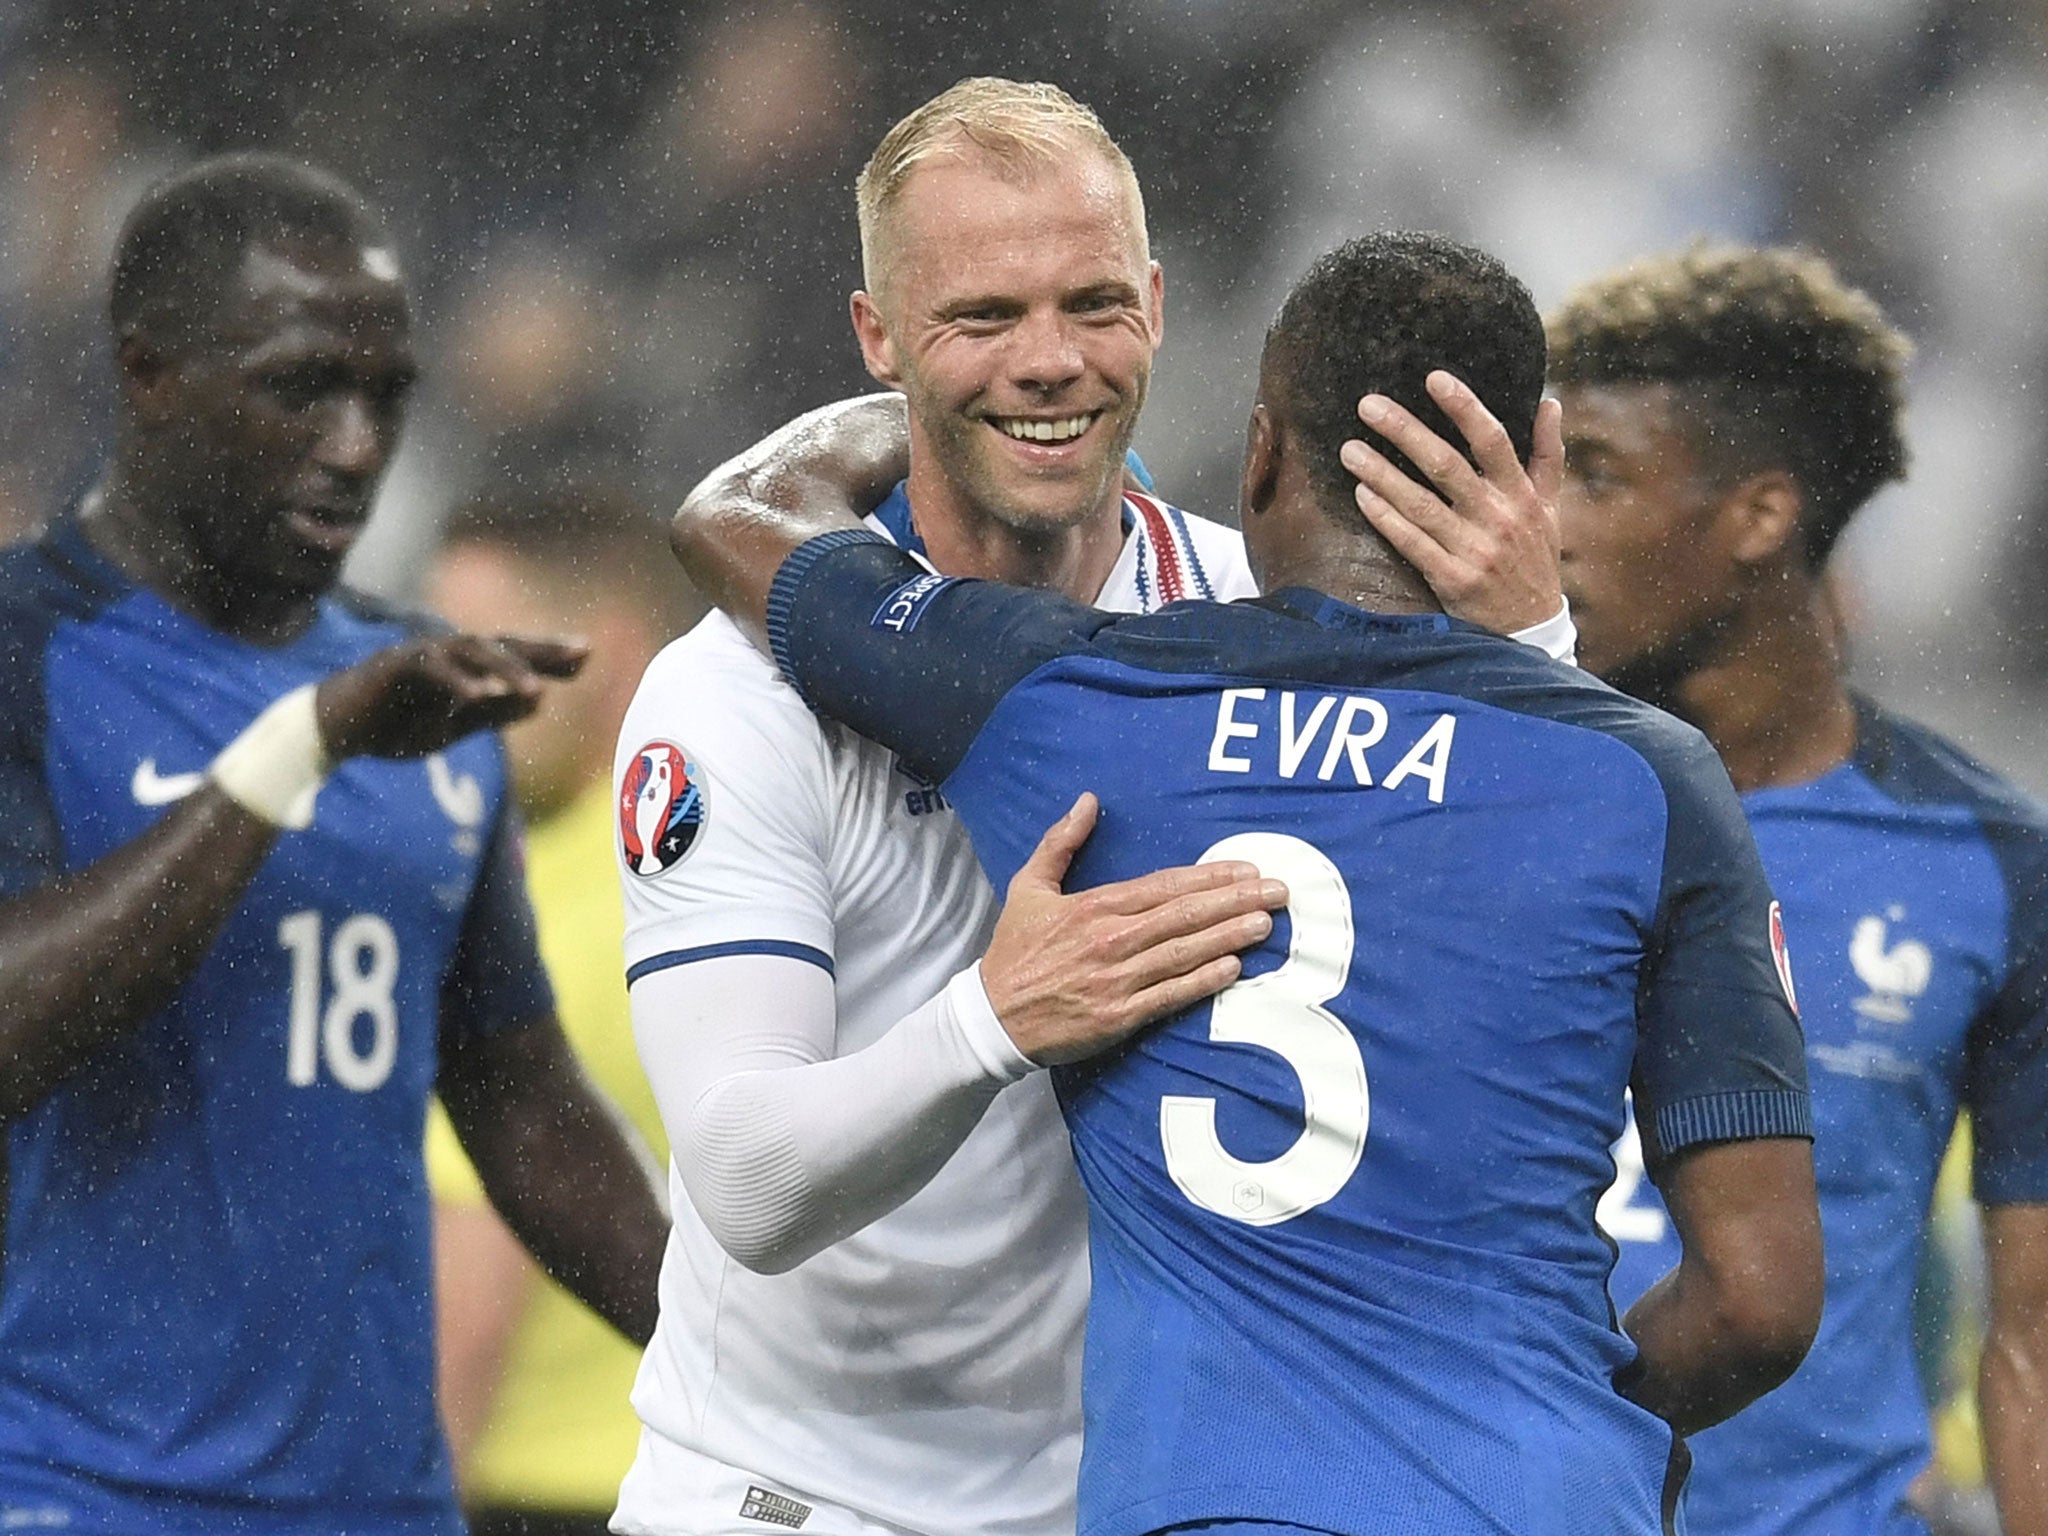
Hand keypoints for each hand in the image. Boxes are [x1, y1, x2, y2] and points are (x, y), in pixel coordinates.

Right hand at [315, 634, 587, 760]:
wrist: (334, 732)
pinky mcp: (393, 664)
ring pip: (471, 651)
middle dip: (541, 648)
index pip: (514, 656)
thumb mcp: (452, 729)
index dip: (549, 655)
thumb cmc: (392, 726)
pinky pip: (430, 669)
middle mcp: (448, 652)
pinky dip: (456, 681)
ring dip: (505, 669)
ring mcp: (421, 653)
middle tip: (579, 653)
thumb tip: (537, 704)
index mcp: (465, 668)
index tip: (587, 656)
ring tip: (535, 690)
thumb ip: (491, 715)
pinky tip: (480, 696)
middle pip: (502, 643)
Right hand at [981, 793, 1286, 1065]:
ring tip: (1266, 923)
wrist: (993, 1016)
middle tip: (1278, 891)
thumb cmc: (1014, 951)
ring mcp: (1117, 979)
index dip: (1208, 877)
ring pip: (1183, 952)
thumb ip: (1060, 842)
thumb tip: (1088, 801)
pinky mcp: (1119, 1015)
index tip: (1246, 870)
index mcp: (1094, 907)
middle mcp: (1110, 939)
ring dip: (1228, 936)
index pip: (1163, 886)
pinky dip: (1203, 981)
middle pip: (1183, 915)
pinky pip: (1170, 995)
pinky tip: (1233, 967)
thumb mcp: (1029, 887)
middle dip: (1234, 901)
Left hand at [1339, 370, 1565, 634]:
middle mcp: (1499, 518)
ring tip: (1349, 450)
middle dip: (1405, 431)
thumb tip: (1550, 402)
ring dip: (1382, 474)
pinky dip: (1386, 518)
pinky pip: (1412, 543)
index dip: (1463, 407)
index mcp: (1522, 496)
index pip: (1492, 441)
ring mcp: (1474, 551)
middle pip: (1447, 465)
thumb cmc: (1535, 562)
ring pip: (1421, 504)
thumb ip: (1548, 456)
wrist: (1531, 630)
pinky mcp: (1452, 580)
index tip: (1433, 378)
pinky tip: (1361, 495)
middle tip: (1368, 404)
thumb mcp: (1551, 510)